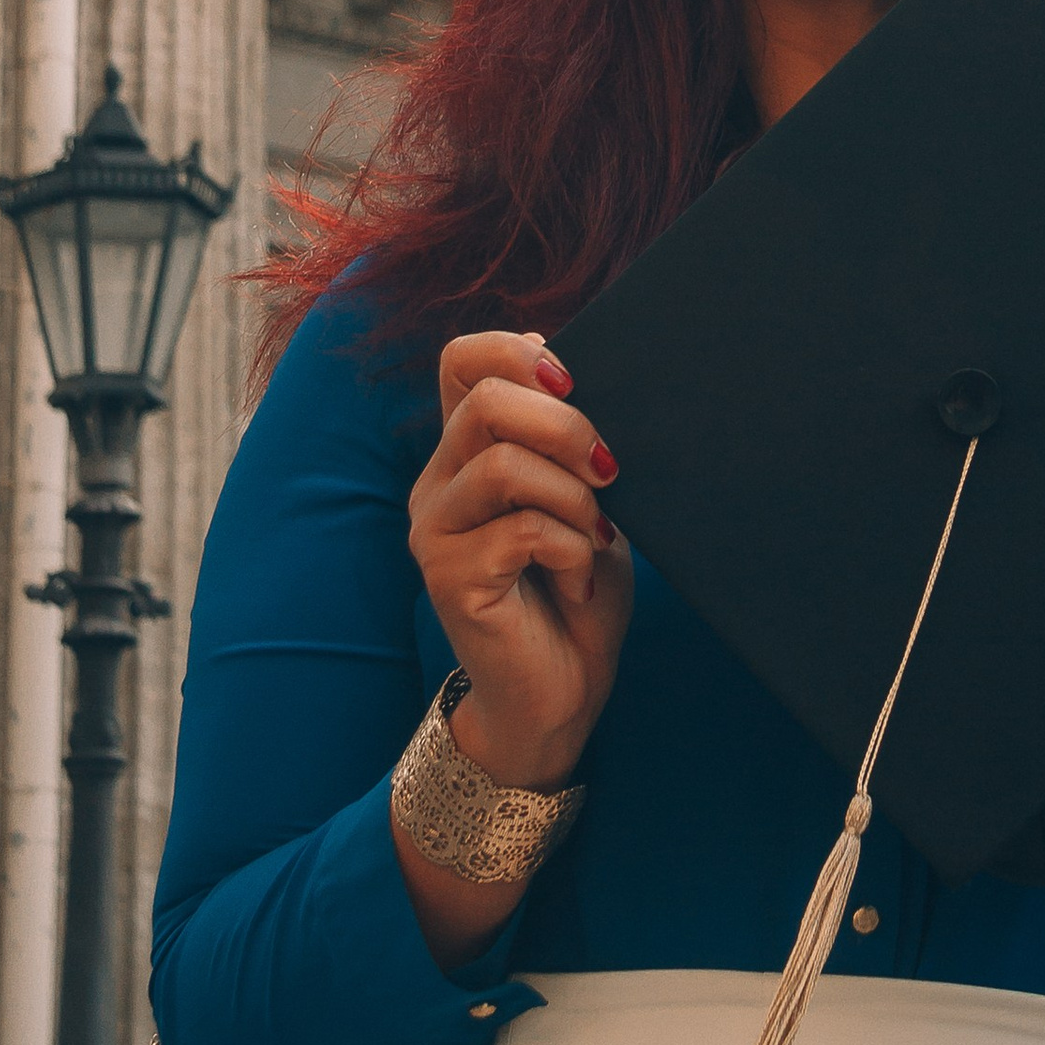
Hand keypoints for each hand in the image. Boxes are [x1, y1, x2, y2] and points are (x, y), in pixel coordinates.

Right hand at [407, 332, 632, 794]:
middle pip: (485, 400)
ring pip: (504, 464)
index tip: (574, 381)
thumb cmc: (578, 590)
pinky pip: (522, 531)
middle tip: (610, 471)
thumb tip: (592, 380)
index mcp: (467, 452)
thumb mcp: (585, 499)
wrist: (562, 693)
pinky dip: (572, 549)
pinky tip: (579, 579)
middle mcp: (438, 483)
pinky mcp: (448, 579)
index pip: (461, 359)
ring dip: (574, 495)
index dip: (516, 350)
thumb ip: (572, 445)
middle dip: (567, 425)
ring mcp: (435, 531)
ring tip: (597, 535)